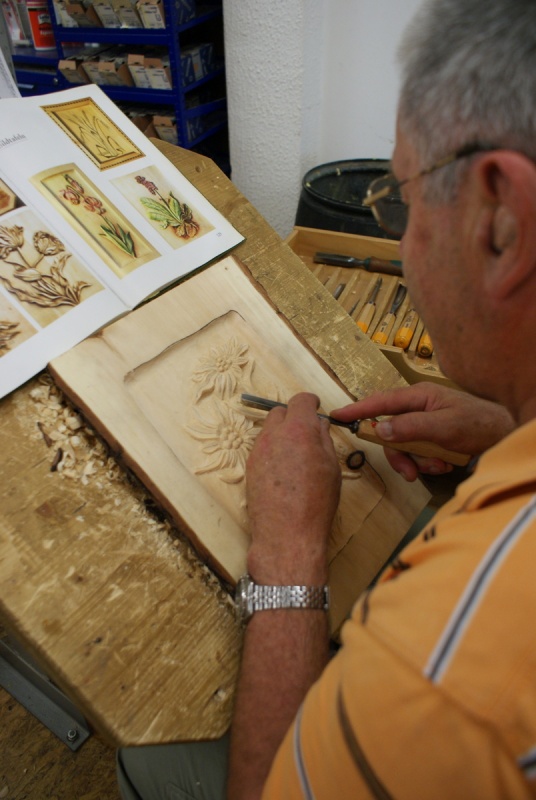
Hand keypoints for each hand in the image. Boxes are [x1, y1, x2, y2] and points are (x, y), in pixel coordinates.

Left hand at [246, 392, 340, 583]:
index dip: (310, 402)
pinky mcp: (249, 468)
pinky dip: (273, 451)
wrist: (287, 535)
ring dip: (282, 435)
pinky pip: (262, 449)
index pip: (300, 400)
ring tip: (297, 457)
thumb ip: (323, 440)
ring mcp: (258, 451)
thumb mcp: (331, 468)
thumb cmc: (316, 504)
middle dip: (293, 417)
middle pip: (280, 412)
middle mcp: (274, 436)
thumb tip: (318, 425)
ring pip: (269, 431)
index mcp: (299, 430)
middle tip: (307, 433)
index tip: (316, 406)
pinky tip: (284, 472)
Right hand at [330, 382, 514, 481]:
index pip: (381, 401)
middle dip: (400, 454)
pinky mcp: (433, 439)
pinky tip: (446, 465)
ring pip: (404, 447)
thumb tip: (379, 428)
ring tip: (438, 467)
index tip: (336, 415)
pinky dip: (429, 464)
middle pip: (390, 432)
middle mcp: (419, 408)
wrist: (506, 437)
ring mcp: (426, 424)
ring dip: (418, 462)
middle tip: (411, 472)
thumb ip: (411, 426)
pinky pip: (418, 454)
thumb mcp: (444, 426)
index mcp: (419, 396)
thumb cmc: (479, 424)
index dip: (358, 409)